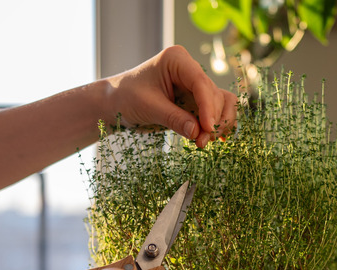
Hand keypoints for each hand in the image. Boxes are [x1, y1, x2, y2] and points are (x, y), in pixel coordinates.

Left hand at [100, 45, 236, 147]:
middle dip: (211, 119)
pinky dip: (218, 123)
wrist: (115, 103)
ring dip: (218, 122)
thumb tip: (198, 132)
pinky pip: (216, 110)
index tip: (208, 128)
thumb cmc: (126, 98)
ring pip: (221, 102)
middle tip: (201, 142)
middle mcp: (190, 69)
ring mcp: (194, 85)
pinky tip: (218, 138)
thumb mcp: (148, 107)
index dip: (208, 107)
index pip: (201, 82)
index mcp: (177, 60)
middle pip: (214, 94)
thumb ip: (174, 119)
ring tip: (205, 142)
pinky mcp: (196, 100)